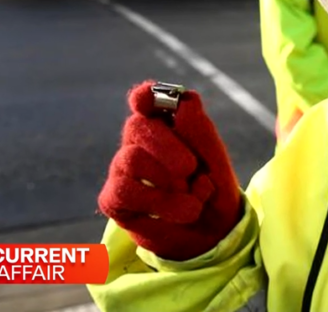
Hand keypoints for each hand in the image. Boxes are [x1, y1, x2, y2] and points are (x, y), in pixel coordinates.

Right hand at [98, 80, 241, 260]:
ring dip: (170, 183)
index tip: (147, 98)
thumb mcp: (215, 158)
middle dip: (167, 146)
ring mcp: (122, 168)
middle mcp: (138, 141)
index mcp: (164, 124)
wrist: (211, 231)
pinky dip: (159, 204)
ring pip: (132, 159)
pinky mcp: (113, 198)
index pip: (146, 99)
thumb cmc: (211, 186)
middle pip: (138, 126)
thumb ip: (200, 130)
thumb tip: (185, 100)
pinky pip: (124, 191)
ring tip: (194, 202)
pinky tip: (178, 214)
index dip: (146, 96)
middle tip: (190, 169)